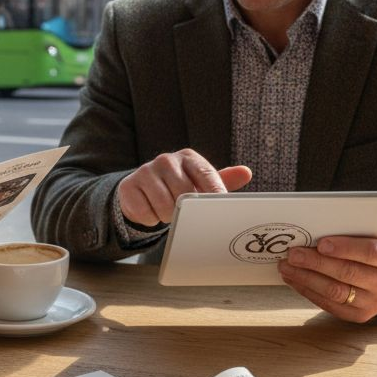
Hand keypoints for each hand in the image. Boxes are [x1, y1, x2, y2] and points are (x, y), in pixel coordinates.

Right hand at [117, 148, 252, 226]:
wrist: (140, 189)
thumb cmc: (177, 186)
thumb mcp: (199, 182)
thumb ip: (222, 179)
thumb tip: (246, 172)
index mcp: (188, 157)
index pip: (207, 175)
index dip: (215, 195)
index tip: (218, 211)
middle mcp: (166, 160)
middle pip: (185, 195)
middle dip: (187, 211)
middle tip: (183, 212)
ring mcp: (145, 171)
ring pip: (165, 207)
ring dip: (168, 217)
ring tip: (167, 212)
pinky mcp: (129, 186)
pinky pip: (146, 213)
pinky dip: (151, 219)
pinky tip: (151, 211)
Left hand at [276, 232, 376, 321]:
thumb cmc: (374, 246)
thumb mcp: (373, 234)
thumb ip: (354, 231)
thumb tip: (316, 228)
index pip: (370, 252)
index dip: (345, 248)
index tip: (321, 243)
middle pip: (348, 273)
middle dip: (316, 263)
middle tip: (293, 254)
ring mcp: (375, 303)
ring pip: (335, 291)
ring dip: (306, 278)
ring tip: (286, 266)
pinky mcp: (359, 316)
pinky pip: (329, 304)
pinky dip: (307, 290)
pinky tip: (294, 279)